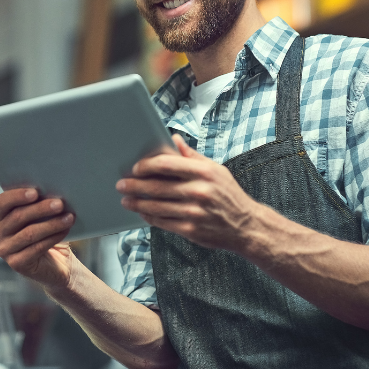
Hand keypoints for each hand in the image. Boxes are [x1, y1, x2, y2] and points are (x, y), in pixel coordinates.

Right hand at [0, 188, 75, 288]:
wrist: (56, 265)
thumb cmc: (47, 234)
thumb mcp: (41, 217)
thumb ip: (39, 204)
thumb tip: (52, 192)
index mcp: (0, 216)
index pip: (2, 202)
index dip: (17, 196)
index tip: (36, 192)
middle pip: (17, 217)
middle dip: (40, 209)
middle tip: (60, 204)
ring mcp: (5, 250)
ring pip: (29, 233)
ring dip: (51, 224)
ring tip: (68, 217)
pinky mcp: (16, 264)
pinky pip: (36, 248)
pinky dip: (53, 238)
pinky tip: (64, 231)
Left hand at [116, 134, 261, 252]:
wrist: (246, 226)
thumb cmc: (228, 194)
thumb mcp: (215, 170)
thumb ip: (191, 155)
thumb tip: (173, 138)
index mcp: (203, 172)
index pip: (166, 164)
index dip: (146, 166)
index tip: (135, 168)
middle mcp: (198, 191)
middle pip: (156, 187)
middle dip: (134, 185)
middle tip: (121, 184)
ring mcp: (194, 212)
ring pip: (156, 206)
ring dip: (136, 202)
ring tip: (126, 199)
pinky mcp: (191, 230)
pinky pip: (162, 222)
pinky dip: (149, 216)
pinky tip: (142, 211)